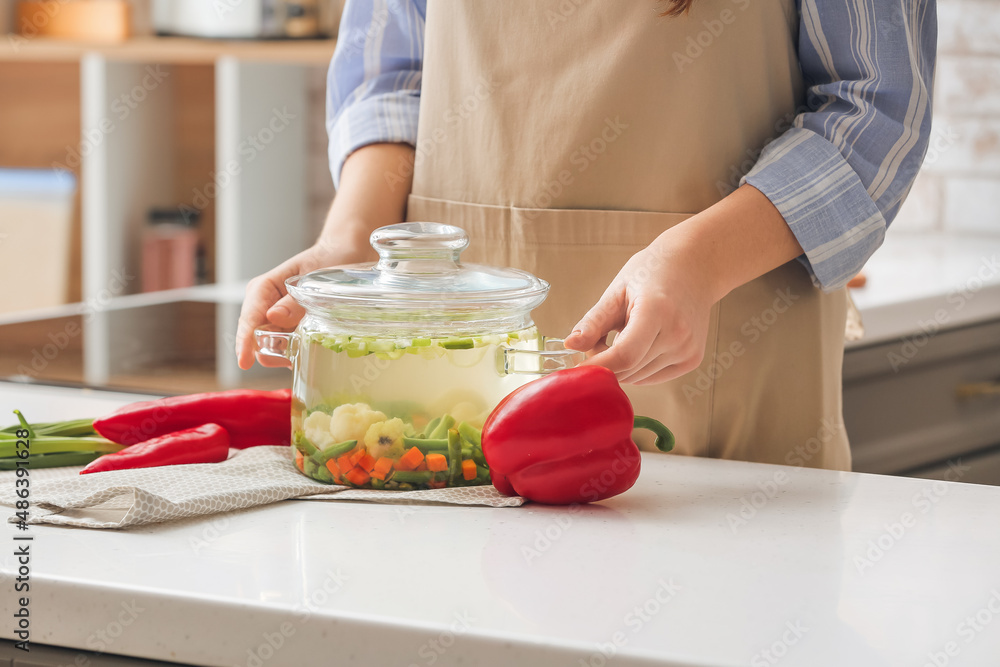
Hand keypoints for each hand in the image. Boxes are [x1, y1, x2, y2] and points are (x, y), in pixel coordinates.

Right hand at [235, 142, 416, 369]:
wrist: (344, 254)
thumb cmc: (329, 260)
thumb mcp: (315, 279)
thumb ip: (295, 301)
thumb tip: (273, 317)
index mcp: (264, 288)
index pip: (249, 318)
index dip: (245, 341)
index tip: (245, 362)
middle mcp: (265, 304)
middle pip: (256, 337)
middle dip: (270, 350)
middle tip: (297, 352)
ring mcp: (277, 317)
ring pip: (270, 346)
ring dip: (285, 353)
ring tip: (310, 346)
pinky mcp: (290, 326)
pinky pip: (286, 346)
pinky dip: (296, 351)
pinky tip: (312, 348)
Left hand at [563, 185, 804, 385]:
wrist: (694, 267)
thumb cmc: (654, 272)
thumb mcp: (617, 290)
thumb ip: (594, 322)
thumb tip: (570, 346)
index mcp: (657, 311)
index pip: (624, 355)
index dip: (597, 366)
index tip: (576, 367)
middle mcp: (678, 334)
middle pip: (629, 369)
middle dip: (604, 364)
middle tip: (595, 342)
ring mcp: (688, 350)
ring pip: (638, 377)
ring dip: (620, 366)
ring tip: (619, 336)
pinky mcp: (692, 360)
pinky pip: (652, 377)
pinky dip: (637, 368)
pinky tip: (637, 344)